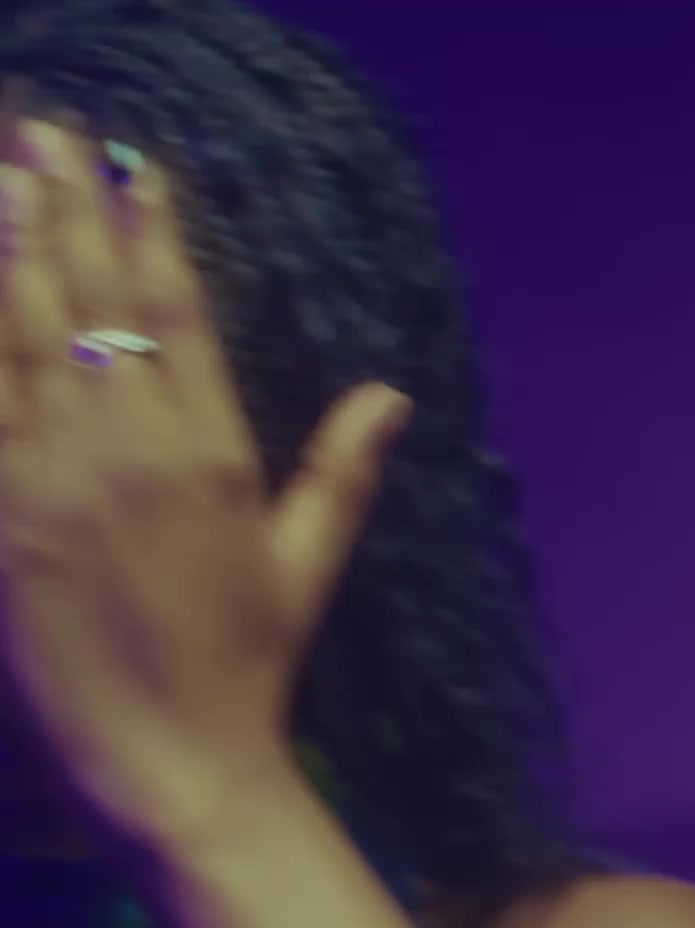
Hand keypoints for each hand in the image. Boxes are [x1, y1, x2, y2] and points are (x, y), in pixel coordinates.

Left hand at [0, 116, 410, 843]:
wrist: (175, 759)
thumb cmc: (250, 662)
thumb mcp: (308, 562)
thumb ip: (342, 470)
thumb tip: (390, 392)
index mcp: (213, 455)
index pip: (177, 315)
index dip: (152, 231)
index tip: (136, 165)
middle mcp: (130, 453)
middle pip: (92, 307)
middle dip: (68, 211)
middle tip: (46, 134)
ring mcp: (51, 486)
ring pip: (22, 342)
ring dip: (9, 254)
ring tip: (2, 180)